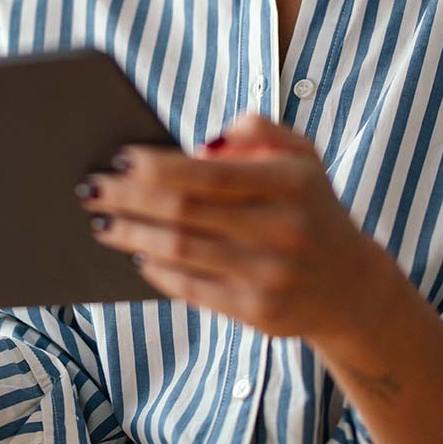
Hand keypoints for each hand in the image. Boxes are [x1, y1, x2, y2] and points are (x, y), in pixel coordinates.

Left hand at [76, 112, 376, 339]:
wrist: (351, 287)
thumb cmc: (310, 206)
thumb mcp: (301, 155)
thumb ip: (258, 129)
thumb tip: (200, 146)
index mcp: (290, 182)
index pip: (209, 173)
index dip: (158, 167)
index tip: (119, 158)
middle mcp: (284, 229)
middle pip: (186, 212)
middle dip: (129, 199)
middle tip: (91, 188)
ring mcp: (271, 275)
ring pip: (182, 252)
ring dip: (132, 235)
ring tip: (101, 222)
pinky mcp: (259, 314)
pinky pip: (193, 290)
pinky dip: (158, 271)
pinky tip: (136, 253)